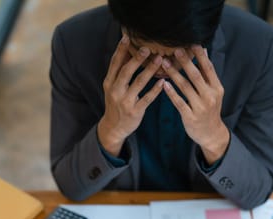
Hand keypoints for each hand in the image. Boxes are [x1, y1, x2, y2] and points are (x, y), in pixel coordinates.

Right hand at [98, 35, 163, 156]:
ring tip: (160, 59)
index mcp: (109, 82)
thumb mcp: (113, 87)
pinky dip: (155, 90)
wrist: (114, 127)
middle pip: (126, 71)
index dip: (121, 50)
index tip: (128, 37)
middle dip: (137, 58)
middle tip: (148, 48)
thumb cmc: (116, 103)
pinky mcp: (135, 111)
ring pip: (138, 83)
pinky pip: (147, 99)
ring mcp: (125, 101)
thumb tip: (127, 52)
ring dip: (150, 70)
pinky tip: (163, 82)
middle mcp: (115, 91)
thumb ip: (119, 72)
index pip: (115, 63)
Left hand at [162, 45, 229, 164]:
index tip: (190, 43)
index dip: (199, 55)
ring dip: (174, 74)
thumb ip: (208, 73)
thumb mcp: (214, 91)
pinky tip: (164, 84)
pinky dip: (171, 92)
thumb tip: (204, 51)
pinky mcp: (190, 116)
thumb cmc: (210, 109)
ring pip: (185, 87)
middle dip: (185, 62)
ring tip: (164, 63)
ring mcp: (200, 107)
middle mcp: (210, 96)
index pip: (208, 68)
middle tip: (174, 49)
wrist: (211, 133)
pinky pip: (179, 102)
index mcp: (216, 88)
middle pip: (196, 75)